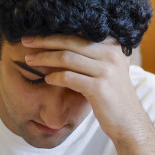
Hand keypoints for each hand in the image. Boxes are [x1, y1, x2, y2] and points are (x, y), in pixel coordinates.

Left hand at [22, 36, 145, 142]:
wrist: (128, 122)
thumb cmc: (112, 97)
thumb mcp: (107, 70)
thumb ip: (92, 55)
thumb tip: (61, 42)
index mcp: (113, 46)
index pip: (79, 33)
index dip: (55, 32)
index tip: (37, 34)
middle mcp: (111, 54)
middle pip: (70, 42)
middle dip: (44, 41)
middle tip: (26, 42)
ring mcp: (106, 70)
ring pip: (67, 58)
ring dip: (44, 58)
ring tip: (30, 60)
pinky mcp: (99, 87)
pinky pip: (69, 77)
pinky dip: (54, 77)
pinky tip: (46, 80)